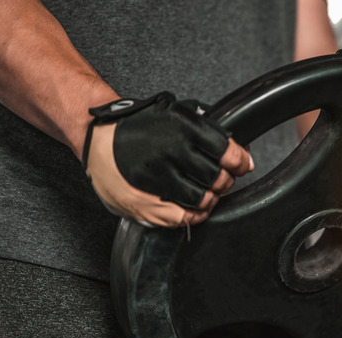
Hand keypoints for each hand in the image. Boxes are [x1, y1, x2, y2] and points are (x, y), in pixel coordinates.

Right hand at [84, 92, 253, 226]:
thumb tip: (240, 152)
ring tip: (209, 191)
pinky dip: (196, 215)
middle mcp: (169, 154)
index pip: (225, 151)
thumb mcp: (175, 115)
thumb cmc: (138, 125)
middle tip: (224, 178)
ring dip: (212, 197)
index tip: (244, 165)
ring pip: (202, 199)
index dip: (240, 161)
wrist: (97, 136)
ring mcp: (156, 181)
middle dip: (226, 180)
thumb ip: (206, 131)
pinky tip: (197, 207)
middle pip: (217, 178)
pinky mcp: (144, 203)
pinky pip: (182, 218)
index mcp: (181, 130)